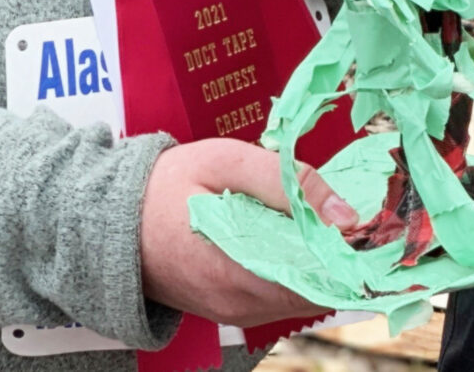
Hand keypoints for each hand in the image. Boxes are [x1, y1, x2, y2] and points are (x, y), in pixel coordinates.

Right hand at [139, 137, 357, 326]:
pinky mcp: (228, 309)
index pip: (321, 282)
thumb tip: (344, 213)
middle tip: (342, 212)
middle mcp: (239, 305)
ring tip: (317, 218)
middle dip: (338, 254)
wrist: (106, 221)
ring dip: (316, 261)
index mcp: (238, 272)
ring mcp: (233, 311)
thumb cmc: (164, 187)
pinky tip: (289, 236)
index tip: (367, 222)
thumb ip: (287, 182)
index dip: (351, 252)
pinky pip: (277, 295)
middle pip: (315, 290)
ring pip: (298, 295)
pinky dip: (293, 269)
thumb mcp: (227, 162)